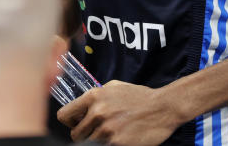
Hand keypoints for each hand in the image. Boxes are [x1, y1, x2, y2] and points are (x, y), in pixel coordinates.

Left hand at [58, 80, 183, 144]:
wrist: (163, 107)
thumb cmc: (140, 97)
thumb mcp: (114, 87)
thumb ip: (95, 97)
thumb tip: (81, 107)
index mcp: (94, 97)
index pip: (64, 115)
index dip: (70, 122)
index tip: (78, 124)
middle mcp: (97, 112)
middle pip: (75, 134)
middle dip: (84, 134)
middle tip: (98, 131)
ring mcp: (107, 130)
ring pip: (88, 143)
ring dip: (98, 140)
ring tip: (111, 133)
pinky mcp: (117, 143)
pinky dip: (109, 144)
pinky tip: (119, 137)